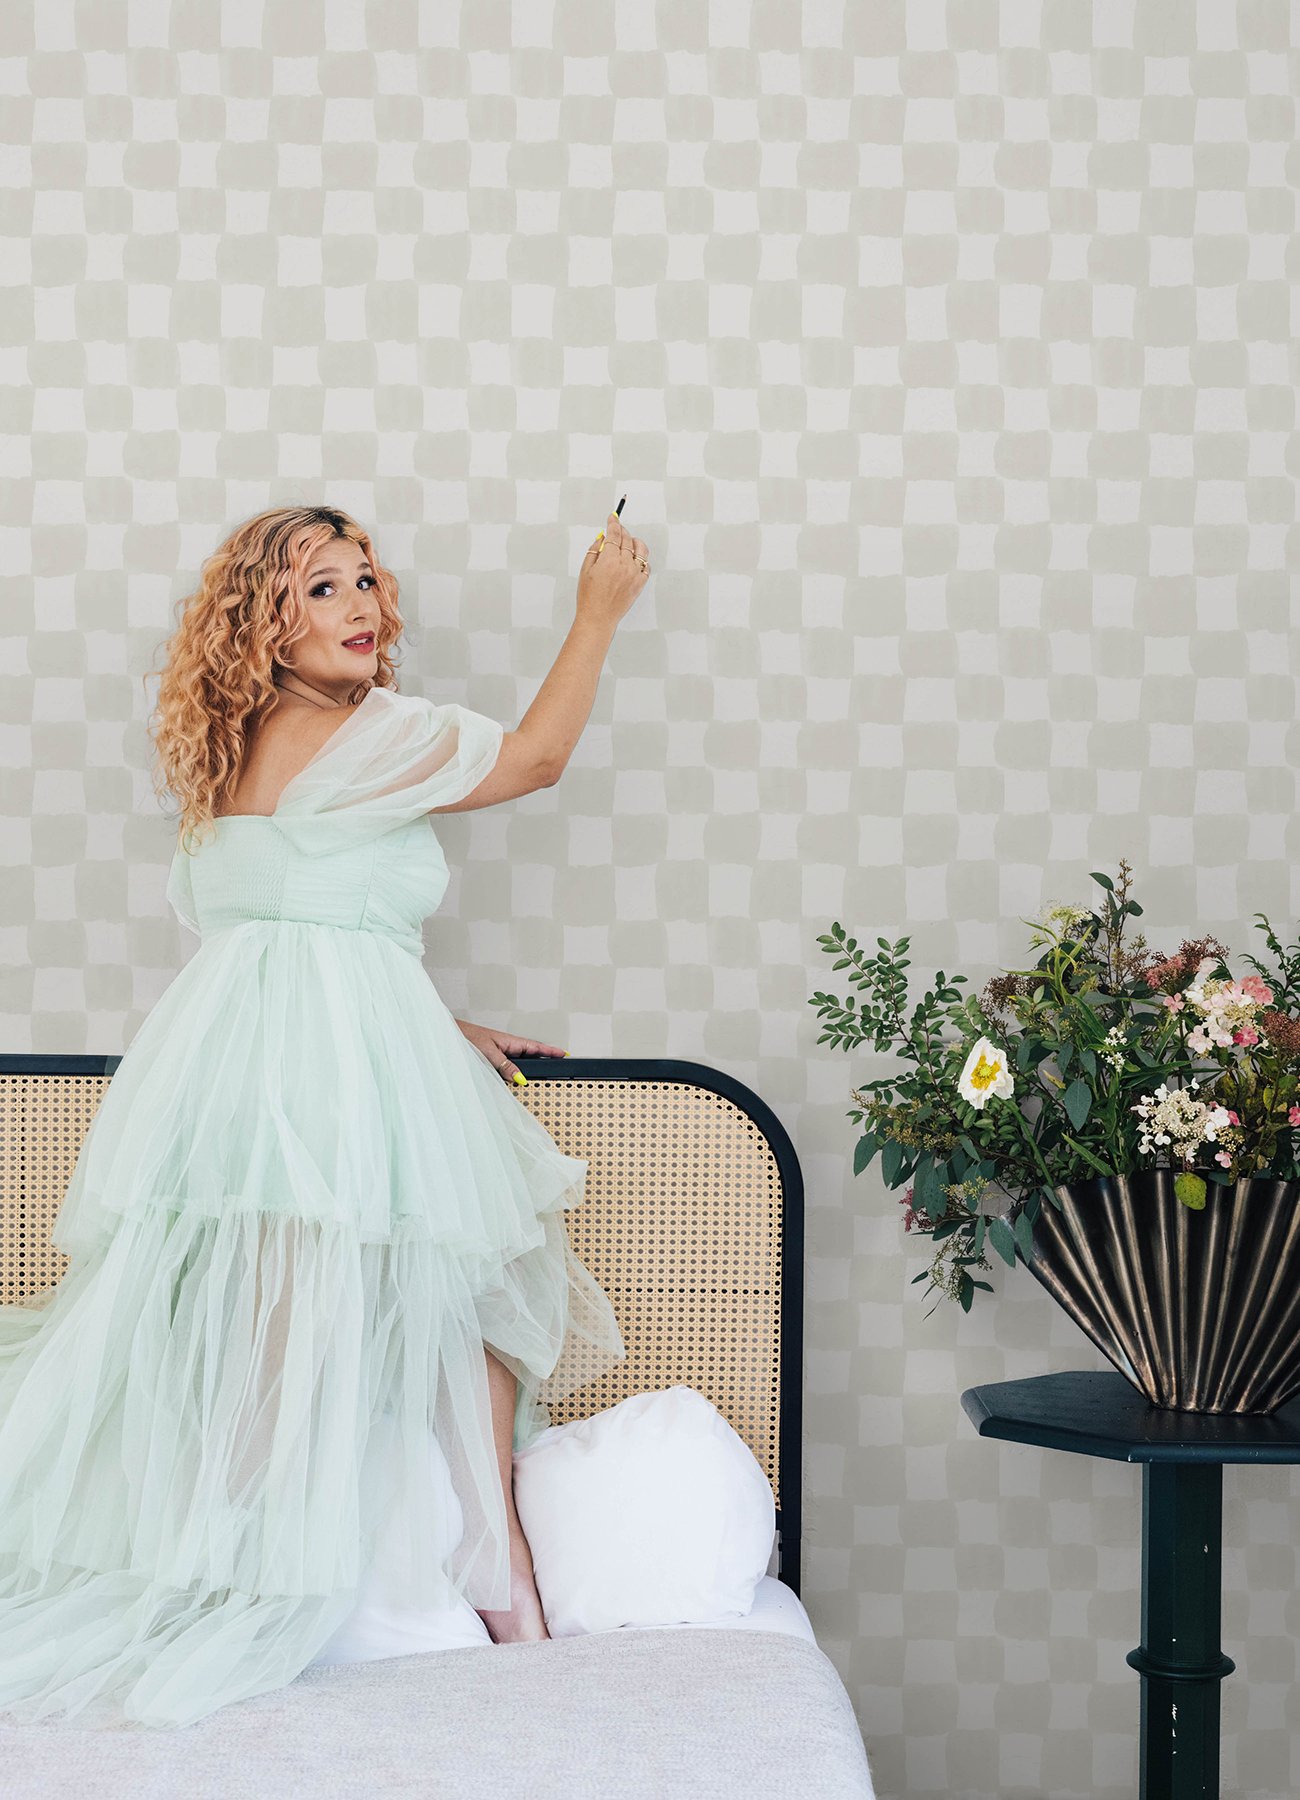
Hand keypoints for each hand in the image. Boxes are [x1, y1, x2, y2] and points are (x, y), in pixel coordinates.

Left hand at [455, 1019, 567, 1085]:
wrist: (450, 1035)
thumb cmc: (468, 1037)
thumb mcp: (489, 1053)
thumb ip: (505, 1066)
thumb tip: (520, 1078)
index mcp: (511, 1042)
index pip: (536, 1047)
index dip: (551, 1051)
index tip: (565, 1054)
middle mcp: (508, 1046)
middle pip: (531, 1055)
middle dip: (545, 1060)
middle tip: (559, 1065)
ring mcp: (501, 1052)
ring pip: (520, 1062)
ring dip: (530, 1067)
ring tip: (542, 1074)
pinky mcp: (493, 1058)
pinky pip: (509, 1066)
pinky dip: (515, 1072)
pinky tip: (515, 1078)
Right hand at [576, 509, 651, 629]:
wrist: (598, 618)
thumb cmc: (589, 596)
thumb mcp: (585, 569)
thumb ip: (595, 550)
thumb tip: (603, 537)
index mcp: (609, 560)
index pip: (614, 534)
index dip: (613, 522)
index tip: (613, 517)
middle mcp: (624, 565)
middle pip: (627, 539)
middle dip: (622, 531)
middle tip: (617, 529)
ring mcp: (635, 574)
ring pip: (641, 549)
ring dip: (635, 542)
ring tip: (628, 542)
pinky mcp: (640, 583)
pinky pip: (646, 565)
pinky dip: (641, 559)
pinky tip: (634, 559)